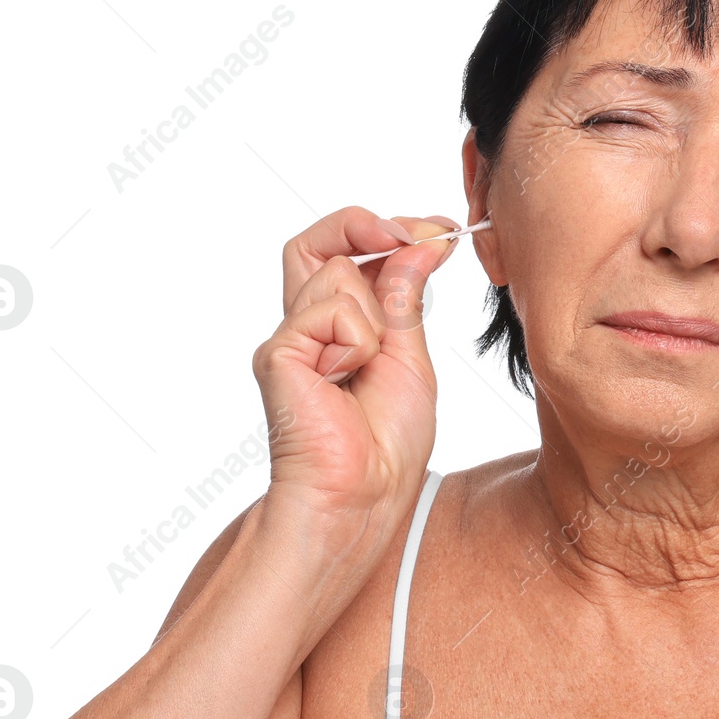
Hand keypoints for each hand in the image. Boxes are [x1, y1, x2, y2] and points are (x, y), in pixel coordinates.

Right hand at [250, 206, 463, 531]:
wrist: (364, 493)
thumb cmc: (386, 445)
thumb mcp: (412, 358)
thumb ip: (407, 298)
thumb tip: (422, 243)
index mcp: (340, 328)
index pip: (349, 254)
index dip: (391, 232)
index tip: (440, 232)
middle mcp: (308, 326)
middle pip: (319, 242)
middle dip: (368, 225)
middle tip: (420, 236)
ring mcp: (290, 337)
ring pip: (337, 272)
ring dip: (376, 315)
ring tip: (369, 368)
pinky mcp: (278, 352)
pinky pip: (332, 311)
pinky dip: (358, 341)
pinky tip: (347, 380)